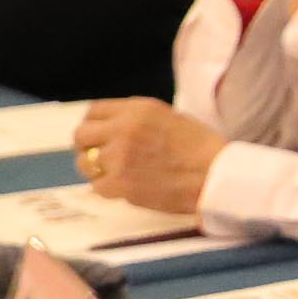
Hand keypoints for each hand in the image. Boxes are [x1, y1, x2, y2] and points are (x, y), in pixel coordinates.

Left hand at [73, 98, 225, 212]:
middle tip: (100, 157)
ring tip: (115, 174)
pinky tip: (125, 188)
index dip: (93, 125)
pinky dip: (108, 189)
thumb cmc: (200, 148)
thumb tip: (111, 128)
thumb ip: (137, 119)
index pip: (94, 111)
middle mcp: (123, 129)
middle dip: (88, 146)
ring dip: (96, 169)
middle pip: (81, 135)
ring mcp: (119, 157)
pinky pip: (97, 186)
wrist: (216, 176)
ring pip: (85, 163)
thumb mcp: (168, 117)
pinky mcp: (121, 183)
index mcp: (137, 109)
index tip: (99, 136)